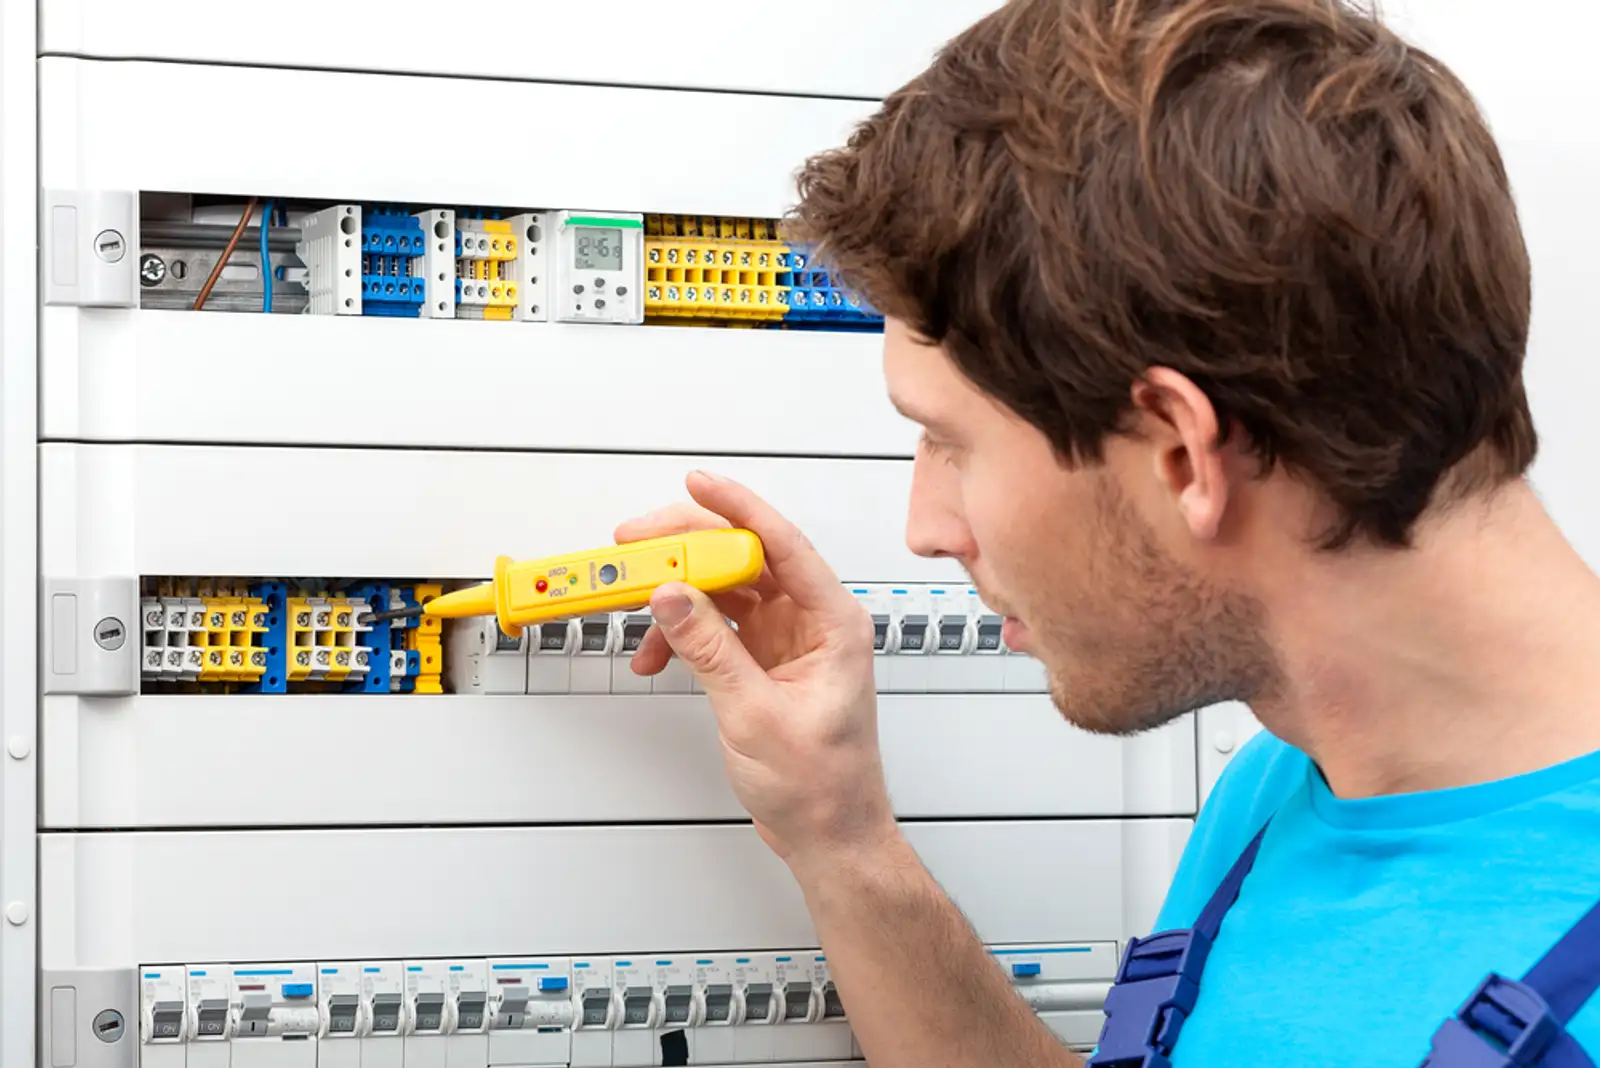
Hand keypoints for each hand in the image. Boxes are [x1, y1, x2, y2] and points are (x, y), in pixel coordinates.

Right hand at [614, 470, 898, 871]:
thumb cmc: (823, 785)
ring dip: (678, 597)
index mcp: (834, 623)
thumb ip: (710, 651)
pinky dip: (683, 635)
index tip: (697, 484)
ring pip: (726, 591)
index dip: (738, 508)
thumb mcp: (755, 714)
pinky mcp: (765, 661)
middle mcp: (813, 622)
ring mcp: (788, 641)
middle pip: (747, 559)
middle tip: (637, 543)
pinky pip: (718, 627)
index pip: (783, 544)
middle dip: (689, 548)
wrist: (829, 835)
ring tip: (635, 603)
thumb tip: (672, 596)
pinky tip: (656, 655)